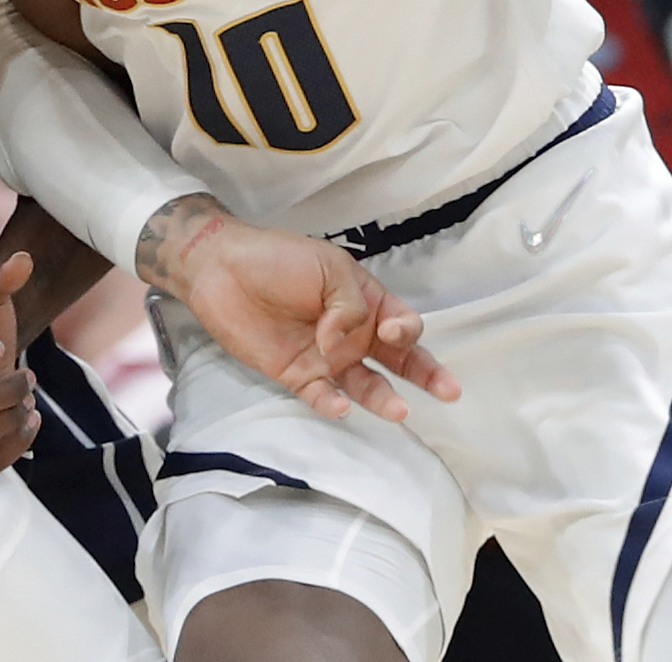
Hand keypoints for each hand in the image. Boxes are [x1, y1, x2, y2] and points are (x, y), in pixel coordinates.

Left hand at [140, 196, 461, 423]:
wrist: (222, 269)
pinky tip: (343, 408)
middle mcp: (353, 333)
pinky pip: (322, 396)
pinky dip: (334, 404)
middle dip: (426, 374)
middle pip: (398, 359)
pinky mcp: (297, 374)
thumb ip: (347, 304)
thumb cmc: (279, 259)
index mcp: (366, 300)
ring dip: (384, 398)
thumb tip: (342, 343)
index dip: (406, 329)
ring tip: (399, 411)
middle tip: (449, 391)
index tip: (393, 329)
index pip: (403, 321)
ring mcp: (327, 357)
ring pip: (366, 385)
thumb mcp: (327, 267)